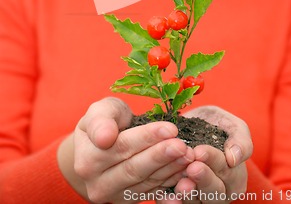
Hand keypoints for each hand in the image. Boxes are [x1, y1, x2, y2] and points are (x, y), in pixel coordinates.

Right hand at [61, 97, 194, 202]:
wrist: (100, 145)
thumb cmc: (104, 122)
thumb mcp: (100, 111)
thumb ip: (100, 120)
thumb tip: (105, 137)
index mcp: (86, 160)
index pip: (121, 147)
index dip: (147, 138)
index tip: (171, 128)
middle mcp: (97, 184)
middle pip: (134, 169)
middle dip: (162, 155)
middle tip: (183, 145)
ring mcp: (113, 196)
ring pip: (146, 183)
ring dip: (170, 169)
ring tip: (188, 154)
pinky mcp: (129, 200)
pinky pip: (153, 191)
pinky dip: (171, 181)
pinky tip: (185, 169)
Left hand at [160, 106, 252, 202]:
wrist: (191, 125)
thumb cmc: (217, 125)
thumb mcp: (232, 125)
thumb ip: (240, 140)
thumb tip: (235, 158)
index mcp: (235, 177)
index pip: (228, 172)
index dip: (214, 161)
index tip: (200, 151)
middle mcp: (220, 192)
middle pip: (215, 192)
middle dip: (203, 179)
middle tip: (192, 168)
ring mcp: (201, 198)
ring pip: (198, 202)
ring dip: (189, 195)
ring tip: (181, 184)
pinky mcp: (183, 201)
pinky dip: (173, 200)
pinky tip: (166, 194)